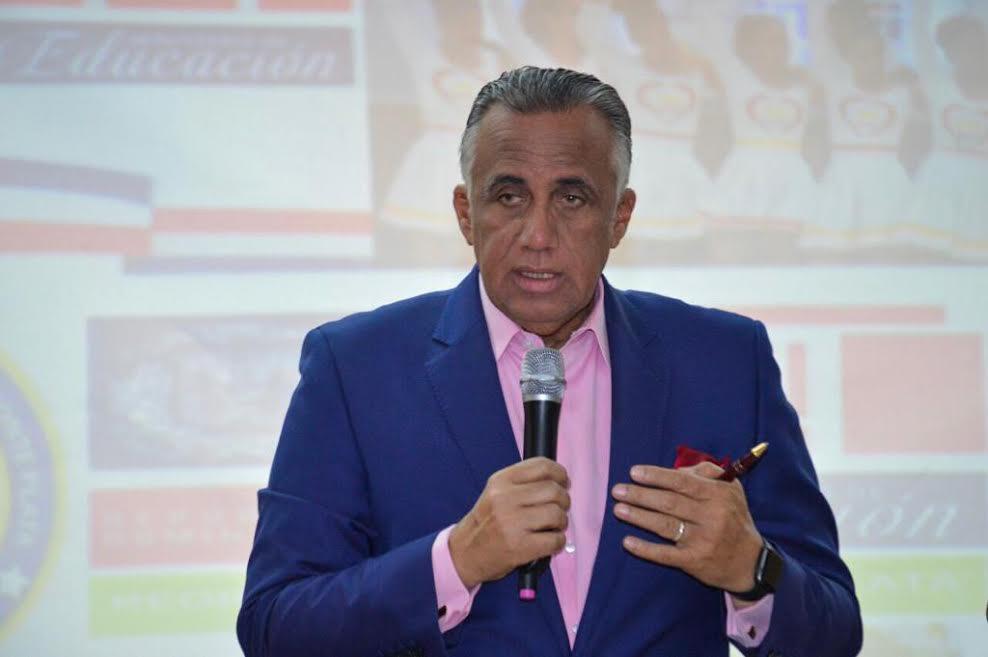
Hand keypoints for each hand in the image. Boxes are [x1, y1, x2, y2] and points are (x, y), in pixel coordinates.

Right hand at [449, 457, 569, 588]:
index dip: (560, 474)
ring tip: (553, 527)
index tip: (563, 482)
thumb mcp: (496, 492)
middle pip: (554, 491)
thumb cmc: (487, 522)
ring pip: (557, 514)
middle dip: (564, 501)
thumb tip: (559, 479)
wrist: (466, 552)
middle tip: (559, 509)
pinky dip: (558, 542)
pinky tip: (549, 542)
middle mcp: (505, 498)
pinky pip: (555, 540)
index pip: (542, 466)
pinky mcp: (520, 547)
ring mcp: (512, 523)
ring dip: (561, 522)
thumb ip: (523, 482)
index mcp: (501, 480)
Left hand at [611, 461, 762, 597]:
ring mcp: (702, 540)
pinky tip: (628, 542)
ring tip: (618, 509)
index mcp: (718, 495)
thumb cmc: (734, 519)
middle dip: (640, 495)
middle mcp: (711, 516)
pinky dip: (645, 549)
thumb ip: (707, 472)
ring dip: (638, 517)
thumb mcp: (731, 490)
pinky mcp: (694, 561)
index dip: (656, 476)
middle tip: (618, 490)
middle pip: (669, 503)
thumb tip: (675, 470)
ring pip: (665, 526)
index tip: (634, 472)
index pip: (682, 482)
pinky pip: (665, 554)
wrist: (750, 562)